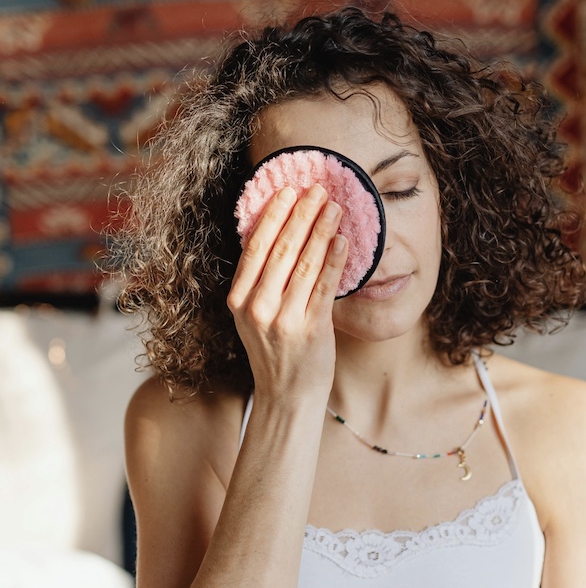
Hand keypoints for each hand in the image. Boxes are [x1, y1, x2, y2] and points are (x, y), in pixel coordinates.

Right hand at [227, 183, 347, 401]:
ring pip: (304, 263)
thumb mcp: (254, 317)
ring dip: (322, 230)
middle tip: (319, 189)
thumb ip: (261, 283)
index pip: (255, 247)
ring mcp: (283, 319)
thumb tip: (284, 235)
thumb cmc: (276, 354)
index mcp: (239, 300)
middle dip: (302, 214)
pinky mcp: (310, 330)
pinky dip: (335, 260)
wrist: (286, 397)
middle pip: (281, 248)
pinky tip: (343, 241)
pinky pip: (324, 286)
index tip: (288, 191)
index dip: (273, 215)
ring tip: (336, 207)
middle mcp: (257, 307)